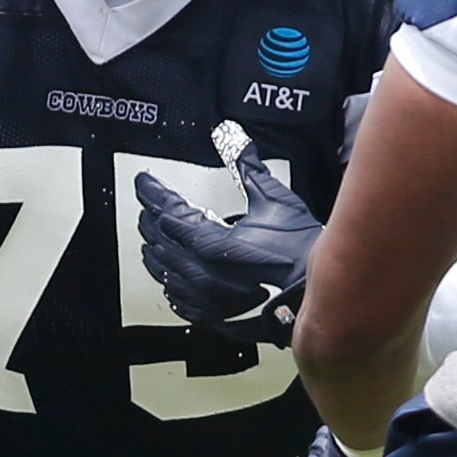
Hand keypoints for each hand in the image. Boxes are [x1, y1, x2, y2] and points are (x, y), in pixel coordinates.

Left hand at [135, 120, 318, 345]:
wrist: (312, 295)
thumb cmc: (297, 253)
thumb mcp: (273, 201)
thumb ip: (247, 169)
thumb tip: (235, 140)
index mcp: (209, 241)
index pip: (167, 210)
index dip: (152, 193)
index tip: (144, 182)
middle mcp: (199, 271)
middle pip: (159, 240)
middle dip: (150, 220)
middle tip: (147, 206)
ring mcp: (204, 297)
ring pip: (163, 271)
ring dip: (155, 251)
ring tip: (151, 239)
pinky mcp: (213, 316)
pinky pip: (179, 300)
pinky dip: (171, 284)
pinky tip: (170, 280)